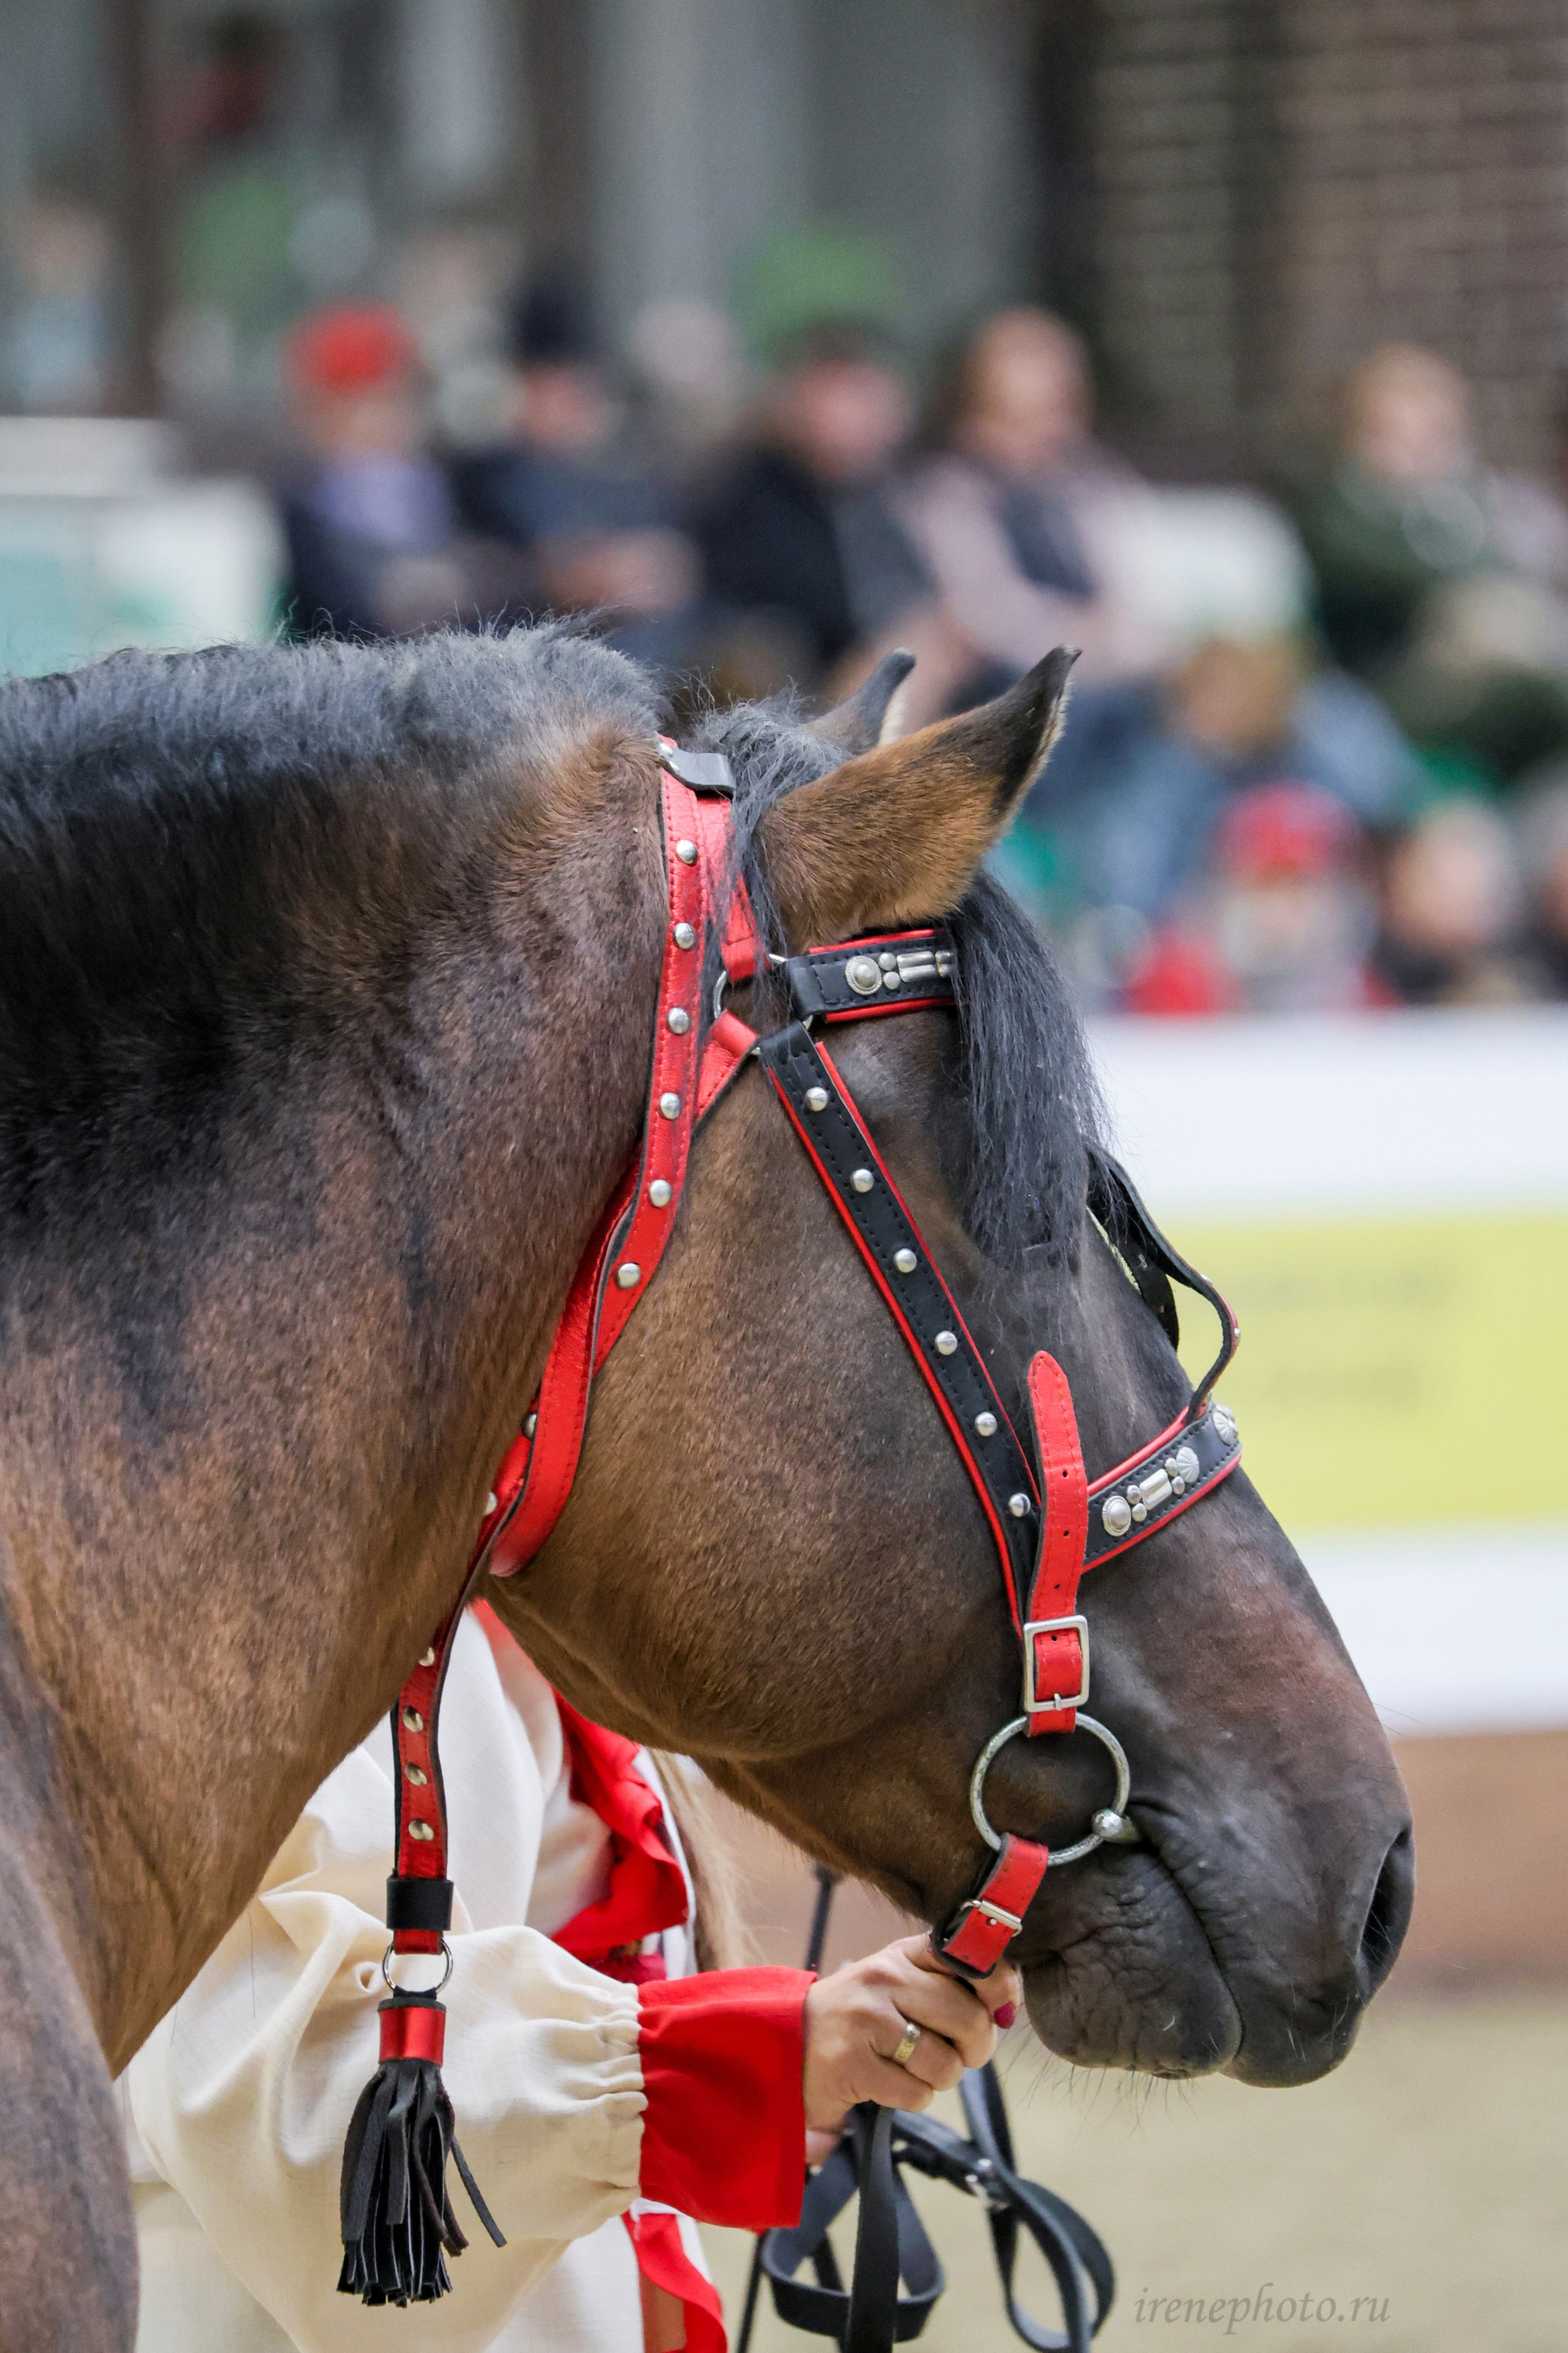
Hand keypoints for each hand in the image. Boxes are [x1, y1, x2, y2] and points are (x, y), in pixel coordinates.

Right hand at [802, 1934, 1020, 2151]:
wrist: (785, 2043)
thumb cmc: (858, 2016)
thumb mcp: (898, 1982)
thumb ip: (951, 1985)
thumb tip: (1008, 2007)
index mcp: (902, 1953)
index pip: (971, 1959)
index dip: (998, 1988)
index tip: (996, 2008)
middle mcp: (885, 1977)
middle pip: (969, 2018)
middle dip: (974, 2049)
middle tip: (955, 2054)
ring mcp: (867, 2020)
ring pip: (946, 2063)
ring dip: (938, 2078)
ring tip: (911, 2067)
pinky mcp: (853, 2064)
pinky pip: (917, 2093)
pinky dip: (911, 2097)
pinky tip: (886, 2081)